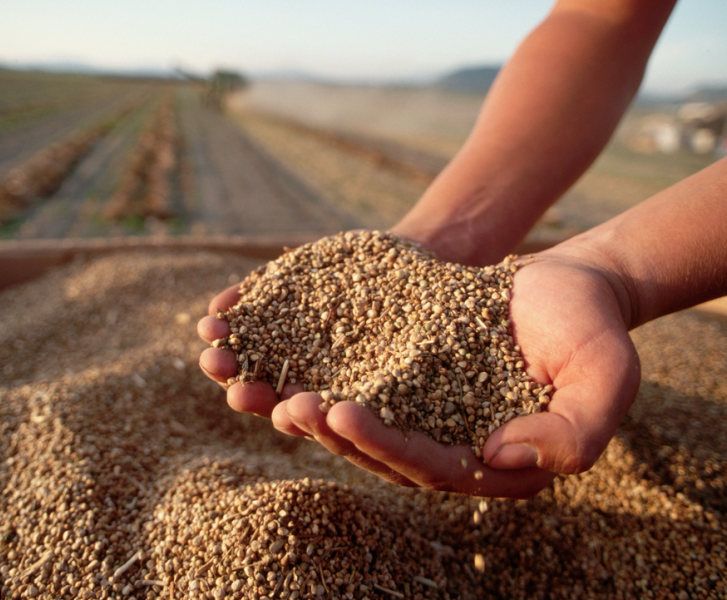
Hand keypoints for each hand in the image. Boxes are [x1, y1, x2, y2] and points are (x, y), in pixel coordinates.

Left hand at [198, 244, 640, 497]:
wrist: (568, 285)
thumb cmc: (588, 327)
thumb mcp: (604, 376)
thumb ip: (573, 432)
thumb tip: (500, 459)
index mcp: (481, 459)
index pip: (421, 463)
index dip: (378, 442)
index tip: (337, 411)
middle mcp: (437, 437)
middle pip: (368, 443)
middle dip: (319, 425)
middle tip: (277, 401)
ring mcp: (409, 401)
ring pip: (342, 409)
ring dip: (290, 397)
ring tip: (245, 379)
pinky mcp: (390, 364)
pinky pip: (338, 366)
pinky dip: (298, 357)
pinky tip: (259, 342)